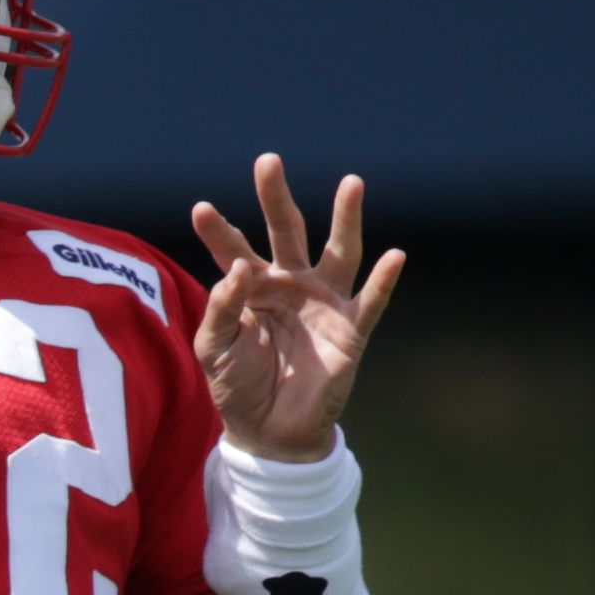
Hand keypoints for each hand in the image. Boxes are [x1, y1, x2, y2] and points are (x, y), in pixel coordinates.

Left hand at [190, 157, 401, 461]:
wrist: (269, 433)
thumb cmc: (237, 386)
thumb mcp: (214, 349)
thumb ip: (220, 309)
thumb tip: (239, 268)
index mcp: (253, 286)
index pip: (234, 250)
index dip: (219, 231)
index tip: (200, 209)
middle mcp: (291, 284)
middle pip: (287, 231)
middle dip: (277, 198)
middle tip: (267, 161)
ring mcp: (323, 304)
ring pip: (339, 253)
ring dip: (346, 219)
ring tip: (352, 184)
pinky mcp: (350, 331)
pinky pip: (371, 302)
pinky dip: (384, 280)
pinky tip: (394, 256)